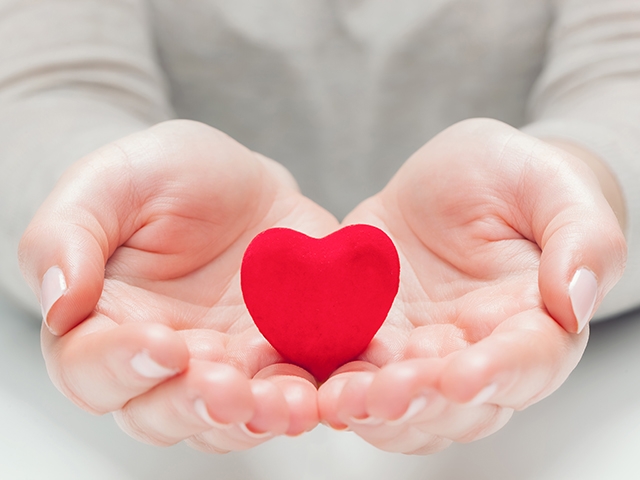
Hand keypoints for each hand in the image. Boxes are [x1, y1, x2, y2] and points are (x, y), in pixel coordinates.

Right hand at [19, 120, 338, 451]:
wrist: (245, 185)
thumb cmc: (167, 178)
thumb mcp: (111, 181)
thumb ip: (67, 234)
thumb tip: (57, 301)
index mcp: (104, 323)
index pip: (91, 367)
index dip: (122, 365)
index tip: (163, 343)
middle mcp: (163, 362)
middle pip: (160, 414)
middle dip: (192, 406)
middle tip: (225, 389)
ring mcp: (224, 368)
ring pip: (226, 420)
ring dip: (253, 418)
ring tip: (283, 402)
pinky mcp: (278, 361)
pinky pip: (287, 396)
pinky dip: (301, 401)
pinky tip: (318, 395)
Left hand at [319, 118, 625, 453]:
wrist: (458, 181)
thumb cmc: (515, 179)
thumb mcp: (552, 185)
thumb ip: (582, 239)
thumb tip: (578, 300)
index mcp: (533, 321)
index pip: (527, 362)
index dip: (498, 373)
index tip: (463, 375)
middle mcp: (475, 350)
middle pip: (457, 403)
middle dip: (421, 402)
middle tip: (388, 393)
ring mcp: (418, 349)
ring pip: (401, 404)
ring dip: (371, 408)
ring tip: (341, 399)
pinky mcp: (371, 335)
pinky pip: (350, 370)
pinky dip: (331, 382)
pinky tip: (310, 383)